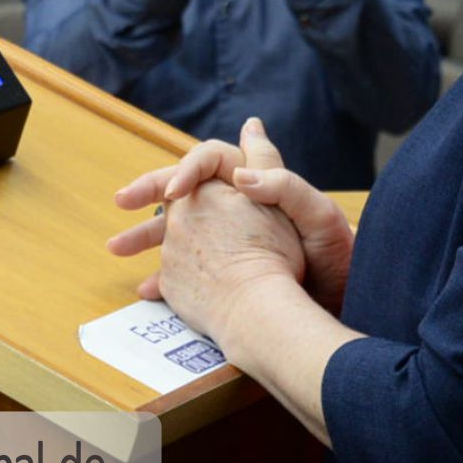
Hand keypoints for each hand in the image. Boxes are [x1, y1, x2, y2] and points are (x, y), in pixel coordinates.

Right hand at [108, 120, 351, 309]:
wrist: (347, 303)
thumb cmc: (339, 257)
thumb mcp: (317, 216)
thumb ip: (282, 186)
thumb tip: (241, 173)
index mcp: (258, 182)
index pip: (211, 159)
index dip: (186, 169)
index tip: (172, 195)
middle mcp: (239, 204)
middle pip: (184, 189)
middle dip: (149, 192)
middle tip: (121, 201)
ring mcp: (231, 237)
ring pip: (179, 228)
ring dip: (146, 236)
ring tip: (116, 248)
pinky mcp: (229, 269)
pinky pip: (187, 266)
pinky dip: (164, 276)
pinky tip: (148, 289)